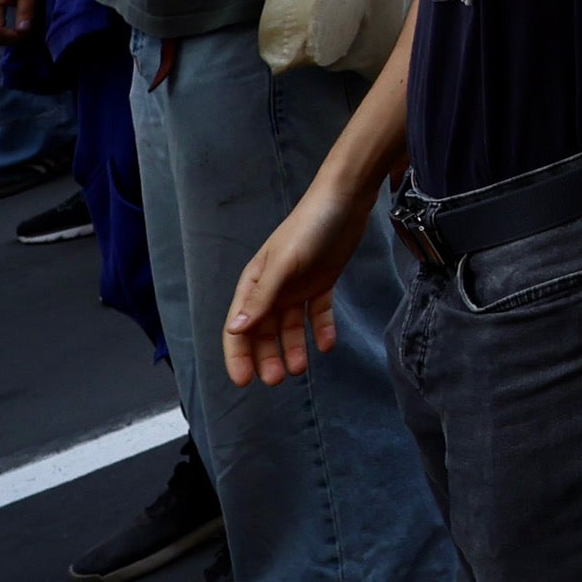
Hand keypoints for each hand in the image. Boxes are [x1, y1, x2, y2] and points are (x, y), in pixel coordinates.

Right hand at [222, 185, 369, 385]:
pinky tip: (327, 345)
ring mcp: (298, 285)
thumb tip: (235, 330)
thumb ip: (262, 297)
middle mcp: (274, 287)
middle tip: (277, 380)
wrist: (346, 200)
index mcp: (256, 282)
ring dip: (292, 347)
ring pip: (290, 325)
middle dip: (266, 356)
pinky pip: (318, 312)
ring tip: (299, 369)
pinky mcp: (323, 281)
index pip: (240, 325)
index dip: (238, 355)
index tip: (244, 381)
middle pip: (263, 331)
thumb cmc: (309, 228)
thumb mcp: (284, 264)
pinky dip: (321, 328)